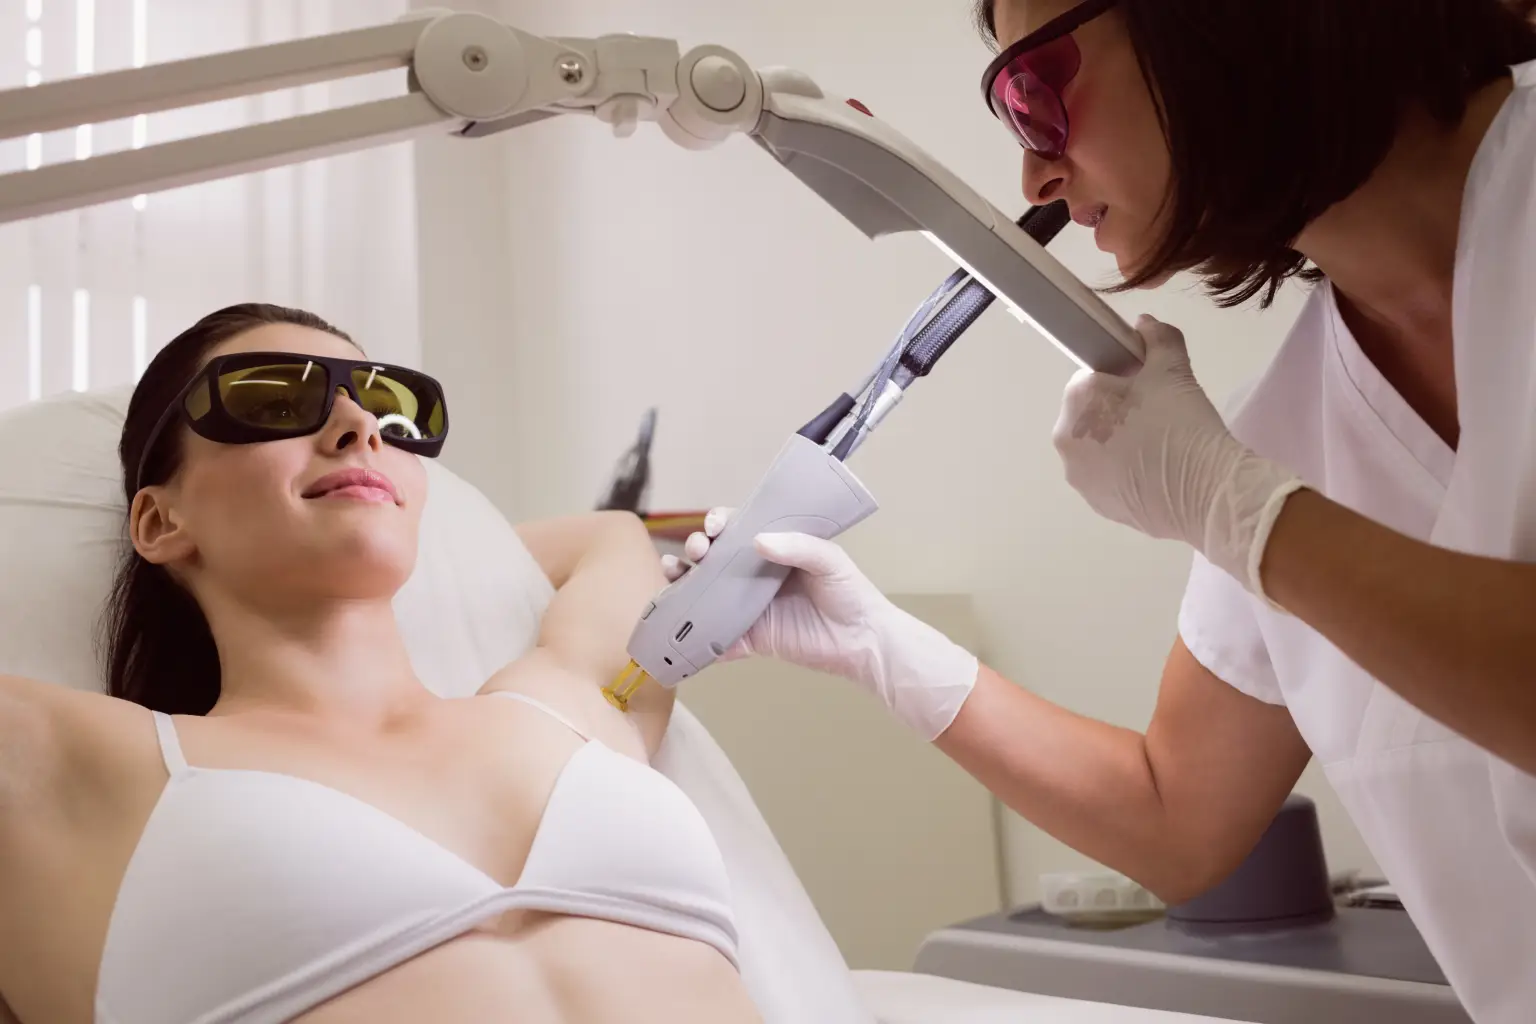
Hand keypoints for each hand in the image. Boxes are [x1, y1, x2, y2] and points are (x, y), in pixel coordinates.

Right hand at [662, 509, 978, 740]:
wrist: (863, 641)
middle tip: (698, 552)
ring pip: (705, 593)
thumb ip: (798, 547)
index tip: (714, 526)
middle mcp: (754, 575)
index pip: (737, 528)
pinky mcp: (749, 639)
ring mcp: (748, 607)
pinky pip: (715, 638)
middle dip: (696, 549)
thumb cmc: (850, 592)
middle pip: (713, 558)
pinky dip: (695, 635)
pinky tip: (678, 626)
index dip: (719, 523)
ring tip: (672, 575)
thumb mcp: (829, 561)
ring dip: (682, 583)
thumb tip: (759, 541)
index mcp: (773, 548)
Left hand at [1052, 315, 1302, 600]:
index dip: (1121, 379)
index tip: (1148, 387)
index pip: (1090, 378)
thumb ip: (1157, 339)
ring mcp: (1079, 478)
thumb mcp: (1173, 369)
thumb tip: (1145, 323)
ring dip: (1119, 443)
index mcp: (1076, 401)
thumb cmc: (1181, 422)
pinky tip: (1157, 472)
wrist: (1205, 490)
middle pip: (1090, 415)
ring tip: (1160, 446)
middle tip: (1159, 416)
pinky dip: (1125, 471)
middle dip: (1118, 412)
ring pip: (1097, 448)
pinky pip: (1108, 477)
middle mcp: (1065, 441)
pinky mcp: (1097, 504)